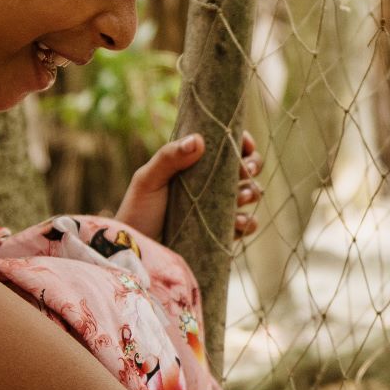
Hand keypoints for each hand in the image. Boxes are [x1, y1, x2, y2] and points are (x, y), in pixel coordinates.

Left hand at [115, 131, 262, 243]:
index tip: (245, 143)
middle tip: (246, 170)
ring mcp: (219, 207)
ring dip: (252, 192)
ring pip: (251, 193)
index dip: (241, 141)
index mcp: (194, 163)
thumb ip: (170, 157)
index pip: (225, 145)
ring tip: (240, 197)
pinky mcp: (223, 232)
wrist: (136, 250)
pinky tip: (238, 223)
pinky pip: (246, 224)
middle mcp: (211, 182)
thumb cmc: (138, 210)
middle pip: (245, 166)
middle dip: (252, 165)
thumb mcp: (148, 179)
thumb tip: (199, 140)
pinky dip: (247, 222)